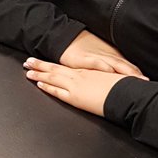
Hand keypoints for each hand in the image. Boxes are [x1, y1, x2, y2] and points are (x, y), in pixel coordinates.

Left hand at [23, 57, 141, 116]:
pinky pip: (58, 91)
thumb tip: (99, 83)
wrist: (129, 93)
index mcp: (88, 72)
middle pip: (56, 69)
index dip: (53, 64)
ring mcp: (76, 85)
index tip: (42, 61)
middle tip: (28, 61)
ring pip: (53, 77)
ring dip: (39, 73)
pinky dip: (48, 86)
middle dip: (40, 65)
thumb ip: (101, 80)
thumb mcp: (111, 81)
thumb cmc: (124, 87)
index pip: (66, 67)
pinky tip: (40, 84)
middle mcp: (80, 76)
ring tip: (28, 71)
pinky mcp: (76, 96)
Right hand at [58, 30, 146, 77]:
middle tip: (146, 83)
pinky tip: (109, 72)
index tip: (149, 83)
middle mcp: (108, 57)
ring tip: (134, 79)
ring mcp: (97, 57)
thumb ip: (114, 65)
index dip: (139, 74)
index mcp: (112, 57)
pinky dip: (104, 67)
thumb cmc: (84, 49)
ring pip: (114, 64)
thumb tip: (126, 76)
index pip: (130, 67)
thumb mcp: (102, 56)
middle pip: (125, 66)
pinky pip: (96, 63)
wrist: (67, 38)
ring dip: (125, 71)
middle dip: (136, 75)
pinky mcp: (84, 59)